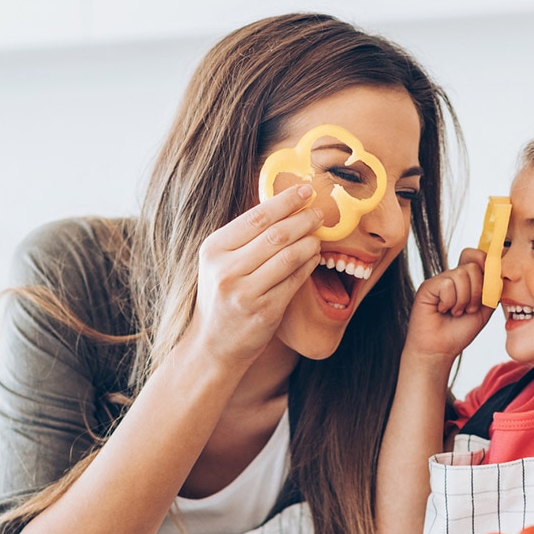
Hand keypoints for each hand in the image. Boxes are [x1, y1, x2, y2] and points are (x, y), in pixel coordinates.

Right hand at [186, 184, 322, 364]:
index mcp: (213, 249)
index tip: (306, 190)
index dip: (286, 201)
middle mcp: (226, 270)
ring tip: (319, 234)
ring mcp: (245, 293)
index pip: (256, 217)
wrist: (213, 343)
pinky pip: (294, 280)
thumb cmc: (222, 295)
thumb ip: (245, 236)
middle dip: (303, 219)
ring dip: (310, 241)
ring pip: (289, 256)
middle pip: (276, 235)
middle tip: (320, 212)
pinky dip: (309, 265)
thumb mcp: (220, 261)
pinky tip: (315, 257)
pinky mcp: (264, 311)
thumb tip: (284, 204)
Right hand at [407, 247, 494, 358]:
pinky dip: (450, 302)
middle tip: (469, 309)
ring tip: (455, 312)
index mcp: (466, 279)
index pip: (477, 255)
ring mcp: (439, 280)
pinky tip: (442, 311)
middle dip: (477, 292)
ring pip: (461, 274)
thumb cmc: (460, 331)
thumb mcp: (485, 309)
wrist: (441, 349)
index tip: (489, 286)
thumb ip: (492, 289)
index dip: (486, 264)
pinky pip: (447, 284)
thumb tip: (498, 273)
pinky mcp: (427, 287)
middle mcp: (452, 276)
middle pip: (473, 265)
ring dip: (463, 300)